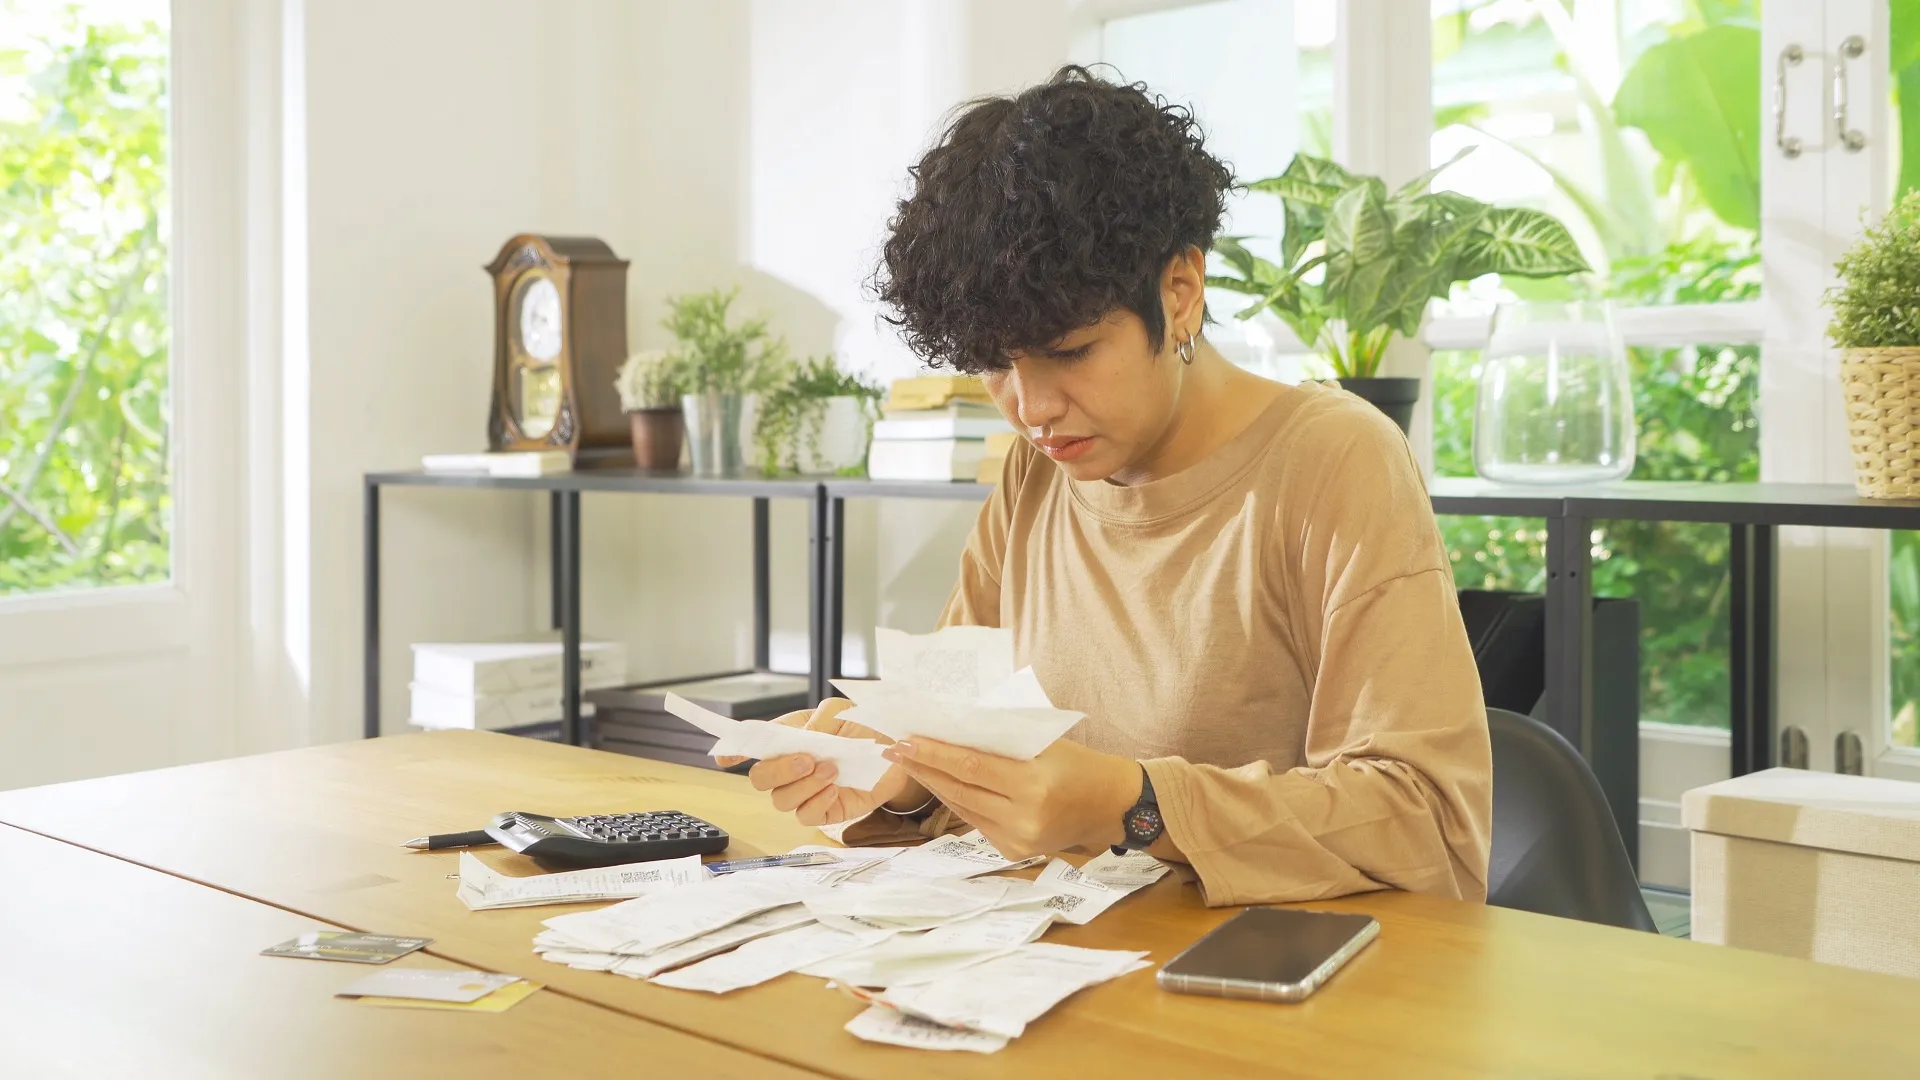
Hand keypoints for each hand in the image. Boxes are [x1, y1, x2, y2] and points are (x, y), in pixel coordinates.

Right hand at [716, 698, 926, 827]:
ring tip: (831, 770)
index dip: (734, 750)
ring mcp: (804, 791)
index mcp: (788, 738)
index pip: (753, 745)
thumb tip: (804, 736)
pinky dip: (817, 803)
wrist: (898, 753)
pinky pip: (806, 816)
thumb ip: (821, 720)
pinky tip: (834, 790)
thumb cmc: (867, 728)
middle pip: (760, 778)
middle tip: (806, 759)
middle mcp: (790, 767)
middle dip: (778, 770)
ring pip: (781, 799)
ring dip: (803, 785)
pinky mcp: (824, 811)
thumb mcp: (844, 712)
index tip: (723, 755)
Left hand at [881, 736, 1141, 860]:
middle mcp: (1023, 817)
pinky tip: (940, 784)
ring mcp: (1017, 840)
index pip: (970, 766)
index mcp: (1032, 785)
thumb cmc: (1079, 764)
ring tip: (910, 764)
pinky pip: (976, 823)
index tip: (904, 741)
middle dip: (924, 768)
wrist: (1111, 806)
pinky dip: (956, 802)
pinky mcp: (1014, 852)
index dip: (934, 754)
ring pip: (962, 808)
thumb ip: (1001, 742)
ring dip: (934, 785)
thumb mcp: (1043, 744)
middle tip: (894, 749)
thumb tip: (952, 730)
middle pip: (959, 789)